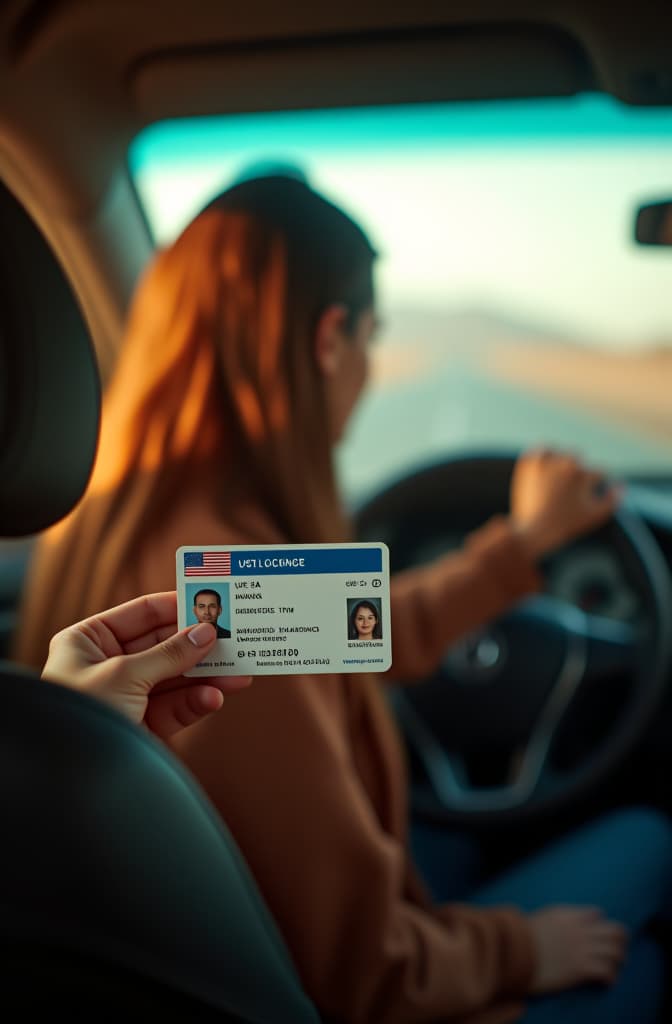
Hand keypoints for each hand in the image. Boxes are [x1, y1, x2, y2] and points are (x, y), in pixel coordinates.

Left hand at [41, 592, 250, 739]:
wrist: (66, 780)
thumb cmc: (78, 715)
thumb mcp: (123, 675)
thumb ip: (169, 654)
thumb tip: (206, 633)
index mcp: (88, 641)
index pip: (141, 614)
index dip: (177, 608)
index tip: (212, 605)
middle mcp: (106, 665)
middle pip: (163, 646)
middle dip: (199, 646)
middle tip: (235, 640)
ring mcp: (126, 697)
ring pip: (175, 679)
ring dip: (207, 676)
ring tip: (239, 674)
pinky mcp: (141, 726)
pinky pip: (175, 708)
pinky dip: (196, 702)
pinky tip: (215, 698)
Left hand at [510, 449, 619, 558]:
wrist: (534, 531)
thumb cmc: (567, 525)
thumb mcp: (596, 516)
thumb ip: (613, 500)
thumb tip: (620, 484)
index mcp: (584, 474)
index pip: (598, 474)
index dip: (593, 487)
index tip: (583, 500)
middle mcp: (566, 463)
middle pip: (579, 462)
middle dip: (577, 475)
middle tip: (566, 494)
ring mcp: (546, 461)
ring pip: (562, 455)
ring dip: (563, 464)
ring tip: (556, 485)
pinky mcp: (530, 463)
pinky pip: (542, 449)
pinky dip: (546, 455)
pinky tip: (547, 468)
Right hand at [527, 905, 627, 993]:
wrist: (514, 953)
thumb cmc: (523, 937)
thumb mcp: (542, 918)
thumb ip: (559, 918)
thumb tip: (567, 921)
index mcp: (569, 915)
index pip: (597, 914)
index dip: (600, 924)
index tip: (599, 934)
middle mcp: (580, 930)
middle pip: (614, 931)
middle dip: (620, 941)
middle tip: (618, 950)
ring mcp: (582, 949)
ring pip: (615, 952)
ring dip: (618, 960)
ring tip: (615, 967)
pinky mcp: (581, 969)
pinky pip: (607, 971)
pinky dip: (611, 977)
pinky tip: (607, 981)